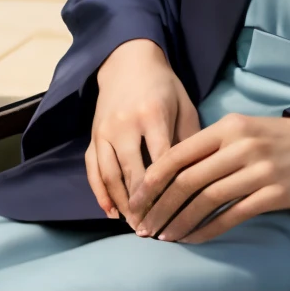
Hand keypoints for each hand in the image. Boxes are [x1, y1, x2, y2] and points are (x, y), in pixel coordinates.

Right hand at [87, 38, 199, 226]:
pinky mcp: (93, 135)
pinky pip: (92, 169)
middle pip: (133, 173)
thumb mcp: (184, 105)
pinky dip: (100, 193)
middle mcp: (124, 124)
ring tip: (135, 225)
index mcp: (152, 115)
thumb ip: (190, 139)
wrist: (128, 61)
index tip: (178, 214)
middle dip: (144, 205)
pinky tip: (111, 211)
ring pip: (110, 175)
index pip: (161, 162)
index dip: (168, 191)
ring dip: (122, 204)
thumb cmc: (164, 86)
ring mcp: (104, 130)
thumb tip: (196, 177)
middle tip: (155, 229)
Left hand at [128, 112, 289, 243]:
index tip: (136, 199)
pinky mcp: (274, 193)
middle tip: (143, 225)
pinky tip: (193, 239)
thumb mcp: (244, 129)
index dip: (152, 179)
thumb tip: (173, 170)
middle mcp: (240, 146)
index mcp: (229, 126)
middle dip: (160, 206)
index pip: (179, 153)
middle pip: (187, 180)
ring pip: (206, 200)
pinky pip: (232, 216)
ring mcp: (258, 170)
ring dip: (180, 221)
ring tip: (164, 235)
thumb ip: (212, 146)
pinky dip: (208, 230)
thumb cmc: (280, 139)